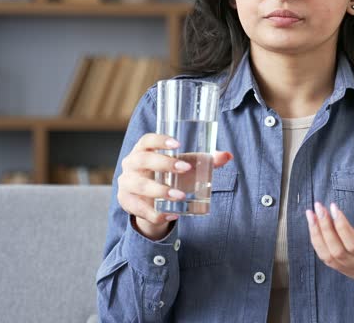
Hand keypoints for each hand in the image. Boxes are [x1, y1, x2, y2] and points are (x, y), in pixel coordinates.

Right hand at [117, 132, 232, 240]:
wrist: (150, 200)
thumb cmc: (168, 175)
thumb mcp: (184, 165)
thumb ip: (204, 160)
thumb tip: (227, 155)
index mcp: (143, 149)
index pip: (146, 140)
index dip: (159, 140)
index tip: (178, 144)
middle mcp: (131, 164)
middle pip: (142, 160)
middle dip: (164, 164)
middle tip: (186, 169)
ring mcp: (126, 184)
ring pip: (139, 185)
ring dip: (161, 191)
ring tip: (181, 196)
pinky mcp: (127, 203)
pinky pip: (140, 209)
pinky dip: (156, 213)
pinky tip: (173, 214)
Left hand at [306, 202, 353, 295]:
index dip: (341, 226)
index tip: (334, 207)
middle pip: (338, 251)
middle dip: (325, 228)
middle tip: (319, 207)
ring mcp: (353, 272)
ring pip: (328, 257)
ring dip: (317, 234)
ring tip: (311, 214)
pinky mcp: (345, 270)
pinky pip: (326, 258)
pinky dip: (318, 241)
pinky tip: (314, 225)